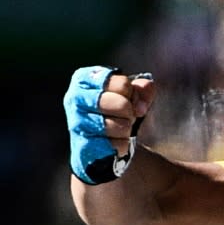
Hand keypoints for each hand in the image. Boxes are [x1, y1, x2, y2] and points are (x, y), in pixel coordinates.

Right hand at [63, 66, 155, 183]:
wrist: (103, 144)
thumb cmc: (117, 112)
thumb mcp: (132, 95)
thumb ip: (142, 87)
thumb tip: (146, 87)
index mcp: (84, 79)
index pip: (123, 84)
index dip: (132, 94)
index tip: (127, 98)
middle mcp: (75, 98)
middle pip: (122, 105)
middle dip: (130, 113)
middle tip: (124, 115)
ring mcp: (78, 122)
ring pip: (122, 125)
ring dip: (126, 128)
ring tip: (117, 127)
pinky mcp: (83, 145)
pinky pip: (117, 144)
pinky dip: (122, 144)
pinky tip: (112, 141)